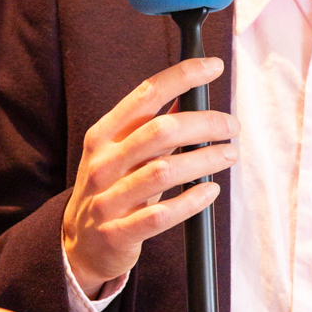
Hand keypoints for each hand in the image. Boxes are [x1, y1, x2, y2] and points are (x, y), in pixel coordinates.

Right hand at [62, 59, 237, 299]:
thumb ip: (152, 125)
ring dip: (205, 160)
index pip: (145, 95)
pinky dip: (191, 200)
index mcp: (103, 136)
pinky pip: (161, 215)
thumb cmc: (112, 189)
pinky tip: (210, 191)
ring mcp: (107, 199)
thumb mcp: (122, 152)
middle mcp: (102, 164)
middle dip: (204, 123)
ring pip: (163, 171)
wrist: (80, 246)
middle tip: (231, 126)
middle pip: (160, 131)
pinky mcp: (118, 233)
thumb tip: (190, 93)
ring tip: (229, 154)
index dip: (182, 76)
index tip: (213, 66)